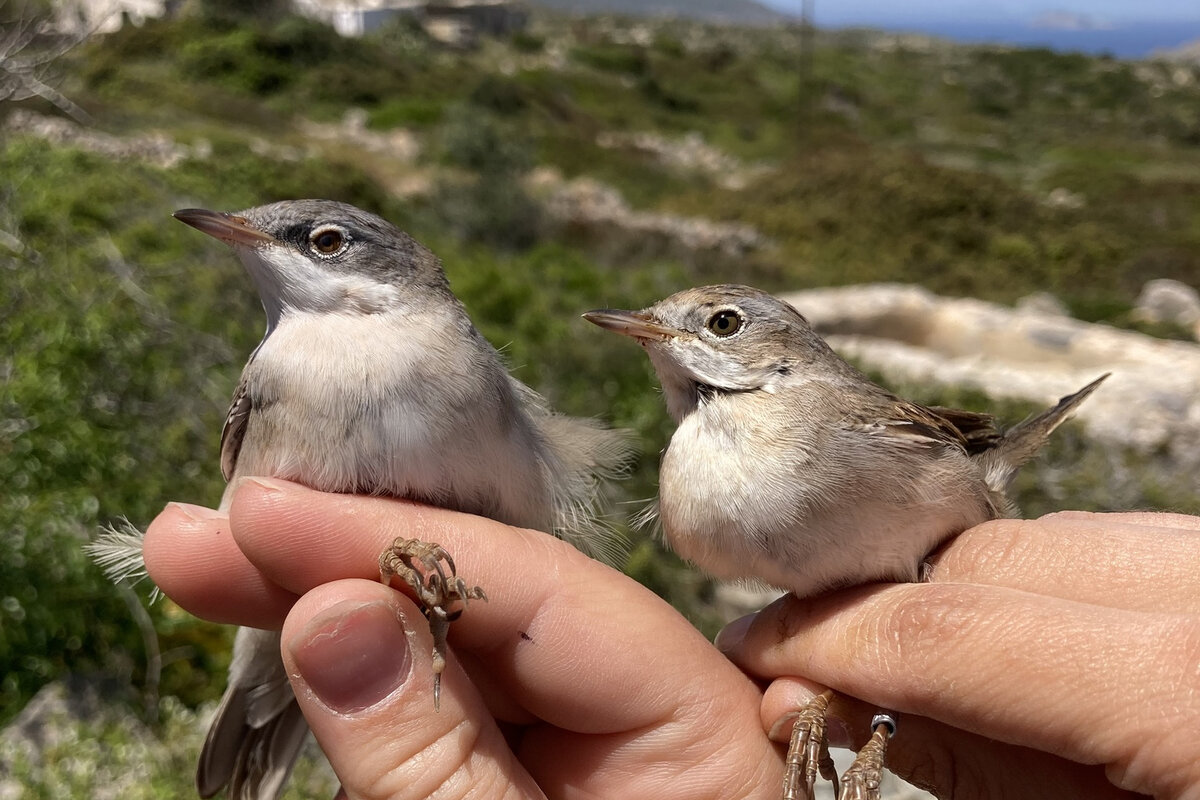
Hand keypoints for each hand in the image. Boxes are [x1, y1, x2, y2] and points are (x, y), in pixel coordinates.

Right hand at [143, 478, 783, 798]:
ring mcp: (591, 741)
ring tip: (214, 572)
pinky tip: (300, 636)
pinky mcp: (535, 769)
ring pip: (461, 644)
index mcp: (703, 724)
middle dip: (345, 564)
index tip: (263, 517)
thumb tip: (333, 614)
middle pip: (492, 603)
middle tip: (202, 539)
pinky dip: (372, 674)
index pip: (544, 593)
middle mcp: (652, 708)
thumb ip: (432, 759)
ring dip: (340, 606)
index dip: (398, 544)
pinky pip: (454, 701)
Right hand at [718, 511, 1199, 799]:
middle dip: (886, 609)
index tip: (759, 653)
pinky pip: (1113, 547)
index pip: (953, 629)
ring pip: (1048, 539)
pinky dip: (1039, 588)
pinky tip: (1020, 656)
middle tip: (815, 670)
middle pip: (990, 559)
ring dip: (959, 597)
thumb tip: (826, 705)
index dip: (832, 638)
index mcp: (1191, 687)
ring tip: (913, 670)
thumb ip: (973, 774)